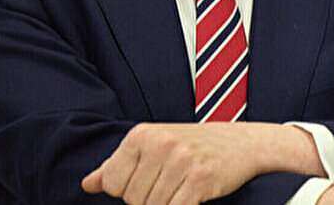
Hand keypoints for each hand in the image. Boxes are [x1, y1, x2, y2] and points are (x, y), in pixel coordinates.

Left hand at [81, 122, 321, 203]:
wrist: (245, 143)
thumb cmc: (196, 145)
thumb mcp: (155, 146)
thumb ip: (119, 165)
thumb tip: (88, 184)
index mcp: (143, 134)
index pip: (114, 184)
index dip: (130, 191)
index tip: (152, 180)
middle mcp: (160, 144)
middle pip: (133, 199)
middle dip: (149, 200)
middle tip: (171, 184)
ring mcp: (181, 161)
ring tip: (182, 188)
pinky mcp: (200, 180)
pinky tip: (193, 196)